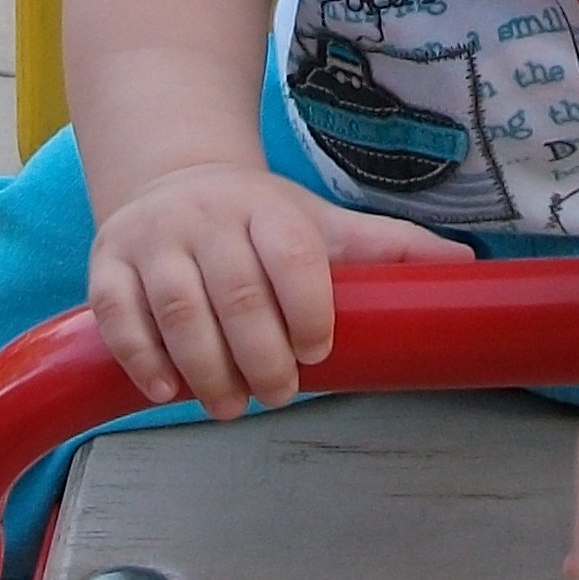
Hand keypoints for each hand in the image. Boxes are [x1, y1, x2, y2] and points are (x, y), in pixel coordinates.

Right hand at [89, 164, 467, 417]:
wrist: (174, 175)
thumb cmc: (260, 217)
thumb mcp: (321, 223)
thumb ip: (387, 249)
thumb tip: (470, 268)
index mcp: (269, 208)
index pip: (293, 256)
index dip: (308, 308)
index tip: (319, 349)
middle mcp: (209, 216)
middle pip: (235, 292)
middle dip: (260, 355)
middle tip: (278, 395)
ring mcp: (155, 239)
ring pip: (176, 308)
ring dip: (206, 369)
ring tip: (230, 405)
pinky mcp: (108, 263)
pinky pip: (117, 314)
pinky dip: (142, 357)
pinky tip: (168, 390)